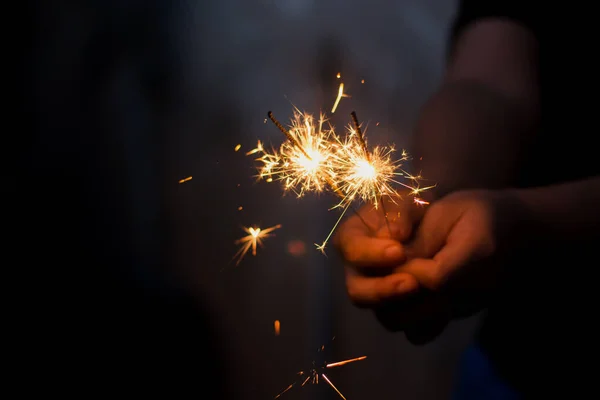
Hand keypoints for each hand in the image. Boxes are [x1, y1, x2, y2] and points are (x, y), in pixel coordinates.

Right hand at [336, 189, 522, 343]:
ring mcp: (391, 294)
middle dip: (383, 291)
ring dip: (414, 309)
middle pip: (357, 292)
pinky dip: (433, 323)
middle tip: (412, 284)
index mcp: (367, 232)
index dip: (368, 254)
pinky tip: (450, 305)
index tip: (398, 250)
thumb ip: (424, 238)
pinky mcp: (415, 314)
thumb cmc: (463, 215)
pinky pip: (415, 332)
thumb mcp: (450, 213)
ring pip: (387, 316)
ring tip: (444, 292)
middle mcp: (371, 268)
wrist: (495, 236)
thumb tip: (400, 258)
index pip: (349, 247)